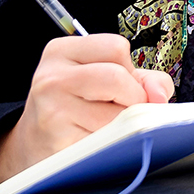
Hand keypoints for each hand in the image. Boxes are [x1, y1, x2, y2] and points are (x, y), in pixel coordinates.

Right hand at [0, 34, 172, 188]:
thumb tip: (161, 93)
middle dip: (132, 98)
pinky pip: (107, 141)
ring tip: (107, 128)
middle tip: (122, 111)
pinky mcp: (59, 141)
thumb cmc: (73, 109)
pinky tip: (100, 144)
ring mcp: (52, 109)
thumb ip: (141, 79)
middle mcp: (52, 77)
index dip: (130, 70)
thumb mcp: (99, 79)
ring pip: (116, 114)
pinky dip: (114, 145)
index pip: (116, 47)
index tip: (122, 87)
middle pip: (117, 78)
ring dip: (125, 125)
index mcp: (61, 52)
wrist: (33, 146)